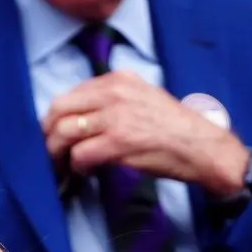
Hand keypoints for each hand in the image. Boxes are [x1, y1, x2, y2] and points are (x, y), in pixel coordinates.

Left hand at [42, 71, 250, 196]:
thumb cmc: (172, 128)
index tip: (54, 135)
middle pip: (58, 110)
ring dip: (56, 154)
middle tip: (49, 152)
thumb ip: (110, 101)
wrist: (204, 147)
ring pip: (63, 132)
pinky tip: (85, 172)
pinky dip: (76, 166)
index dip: (55, 119)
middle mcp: (114, 93)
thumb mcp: (141, 98)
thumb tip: (76, 118)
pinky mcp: (119, 141)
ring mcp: (116, 116)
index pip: (68, 95)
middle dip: (47, 134)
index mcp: (118, 80)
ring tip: (61, 166)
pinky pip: (79, 154)